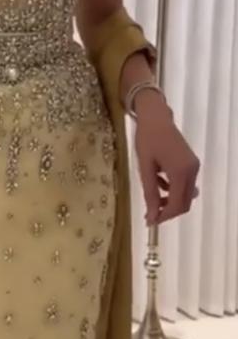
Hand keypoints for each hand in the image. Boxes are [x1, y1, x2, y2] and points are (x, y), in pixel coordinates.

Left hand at [134, 90, 199, 226]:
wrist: (156, 117)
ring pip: (185, 195)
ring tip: (152, 198)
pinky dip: (172, 190)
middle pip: (184, 203)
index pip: (176, 205)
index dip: (163, 217)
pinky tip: (158, 183)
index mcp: (181, 172)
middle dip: (168, 211)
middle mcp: (192, 171)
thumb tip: (151, 217)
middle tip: (150, 214)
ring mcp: (193, 167)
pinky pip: (185, 184)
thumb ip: (150, 193)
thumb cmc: (147, 140)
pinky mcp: (191, 163)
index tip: (149, 222)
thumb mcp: (145, 168)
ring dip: (170, 201)